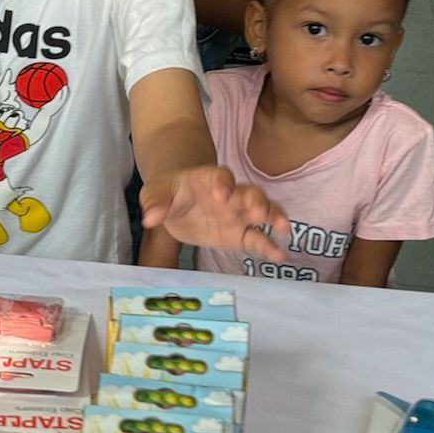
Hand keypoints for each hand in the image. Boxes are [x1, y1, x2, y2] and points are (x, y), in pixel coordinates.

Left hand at [140, 164, 290, 262]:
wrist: (176, 203)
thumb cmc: (169, 192)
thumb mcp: (155, 192)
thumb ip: (155, 202)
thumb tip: (150, 217)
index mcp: (209, 180)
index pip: (220, 177)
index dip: (223, 183)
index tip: (222, 195)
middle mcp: (230, 195)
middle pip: (249, 193)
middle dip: (255, 201)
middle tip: (259, 213)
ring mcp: (238, 215)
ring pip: (262, 212)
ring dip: (273, 217)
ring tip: (283, 228)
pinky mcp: (240, 235)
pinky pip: (257, 239)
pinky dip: (269, 246)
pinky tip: (279, 255)